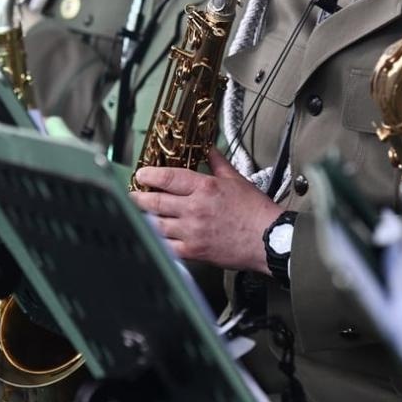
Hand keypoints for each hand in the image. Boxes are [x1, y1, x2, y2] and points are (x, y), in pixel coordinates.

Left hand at [130, 149, 279, 272]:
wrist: (268, 239)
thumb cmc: (256, 212)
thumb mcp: (237, 180)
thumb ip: (218, 164)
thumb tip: (209, 150)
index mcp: (205, 188)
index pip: (168, 178)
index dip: (149, 175)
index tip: (141, 175)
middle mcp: (194, 209)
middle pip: (156, 202)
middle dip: (140, 198)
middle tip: (133, 195)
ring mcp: (192, 232)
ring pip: (157, 224)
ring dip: (145, 219)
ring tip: (139, 215)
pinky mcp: (194, 251)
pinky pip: (167, 247)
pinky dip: (157, 241)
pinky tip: (152, 237)